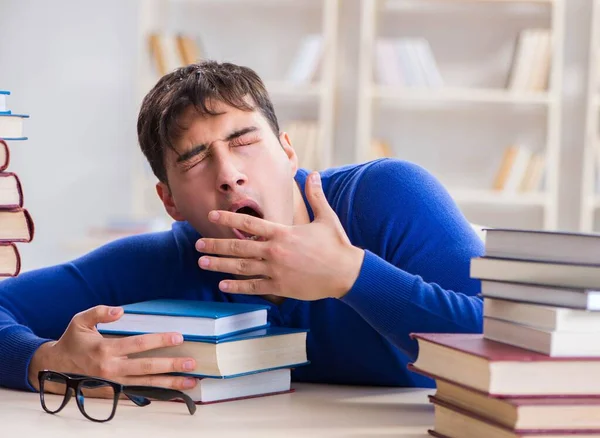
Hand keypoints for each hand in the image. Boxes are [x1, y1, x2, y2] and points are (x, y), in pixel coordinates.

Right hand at [28, 305, 197, 395]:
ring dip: (170, 383)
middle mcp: (112, 369)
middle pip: (147, 367)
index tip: (178, 337)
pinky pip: (139, 392)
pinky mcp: (115, 392)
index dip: (159, 340)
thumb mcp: (80, 321)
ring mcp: (114, 383)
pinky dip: (157, 392)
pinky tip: (174, 391)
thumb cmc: (72, 341)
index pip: (138, 344)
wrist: (55, 368)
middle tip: (191, 363)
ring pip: (147, 384)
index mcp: (105, 349)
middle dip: (171, 366)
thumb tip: (120, 310)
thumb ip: (99, 312)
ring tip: (190, 381)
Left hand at [195, 171, 364, 299]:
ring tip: (202, 263)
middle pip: (238, 247)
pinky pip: (254, 287)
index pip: (249, 223)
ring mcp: (276, 270)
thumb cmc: (336, 245)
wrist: (346, 273)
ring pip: (241, 267)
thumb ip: (315, 196)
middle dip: (215, 245)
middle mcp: (275, 251)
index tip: (211, 216)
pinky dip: (237, 286)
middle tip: (197, 245)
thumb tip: (314, 174)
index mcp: (283, 232)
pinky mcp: (280, 286)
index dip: (228, 219)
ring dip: (219, 265)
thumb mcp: (326, 218)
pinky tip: (222, 285)